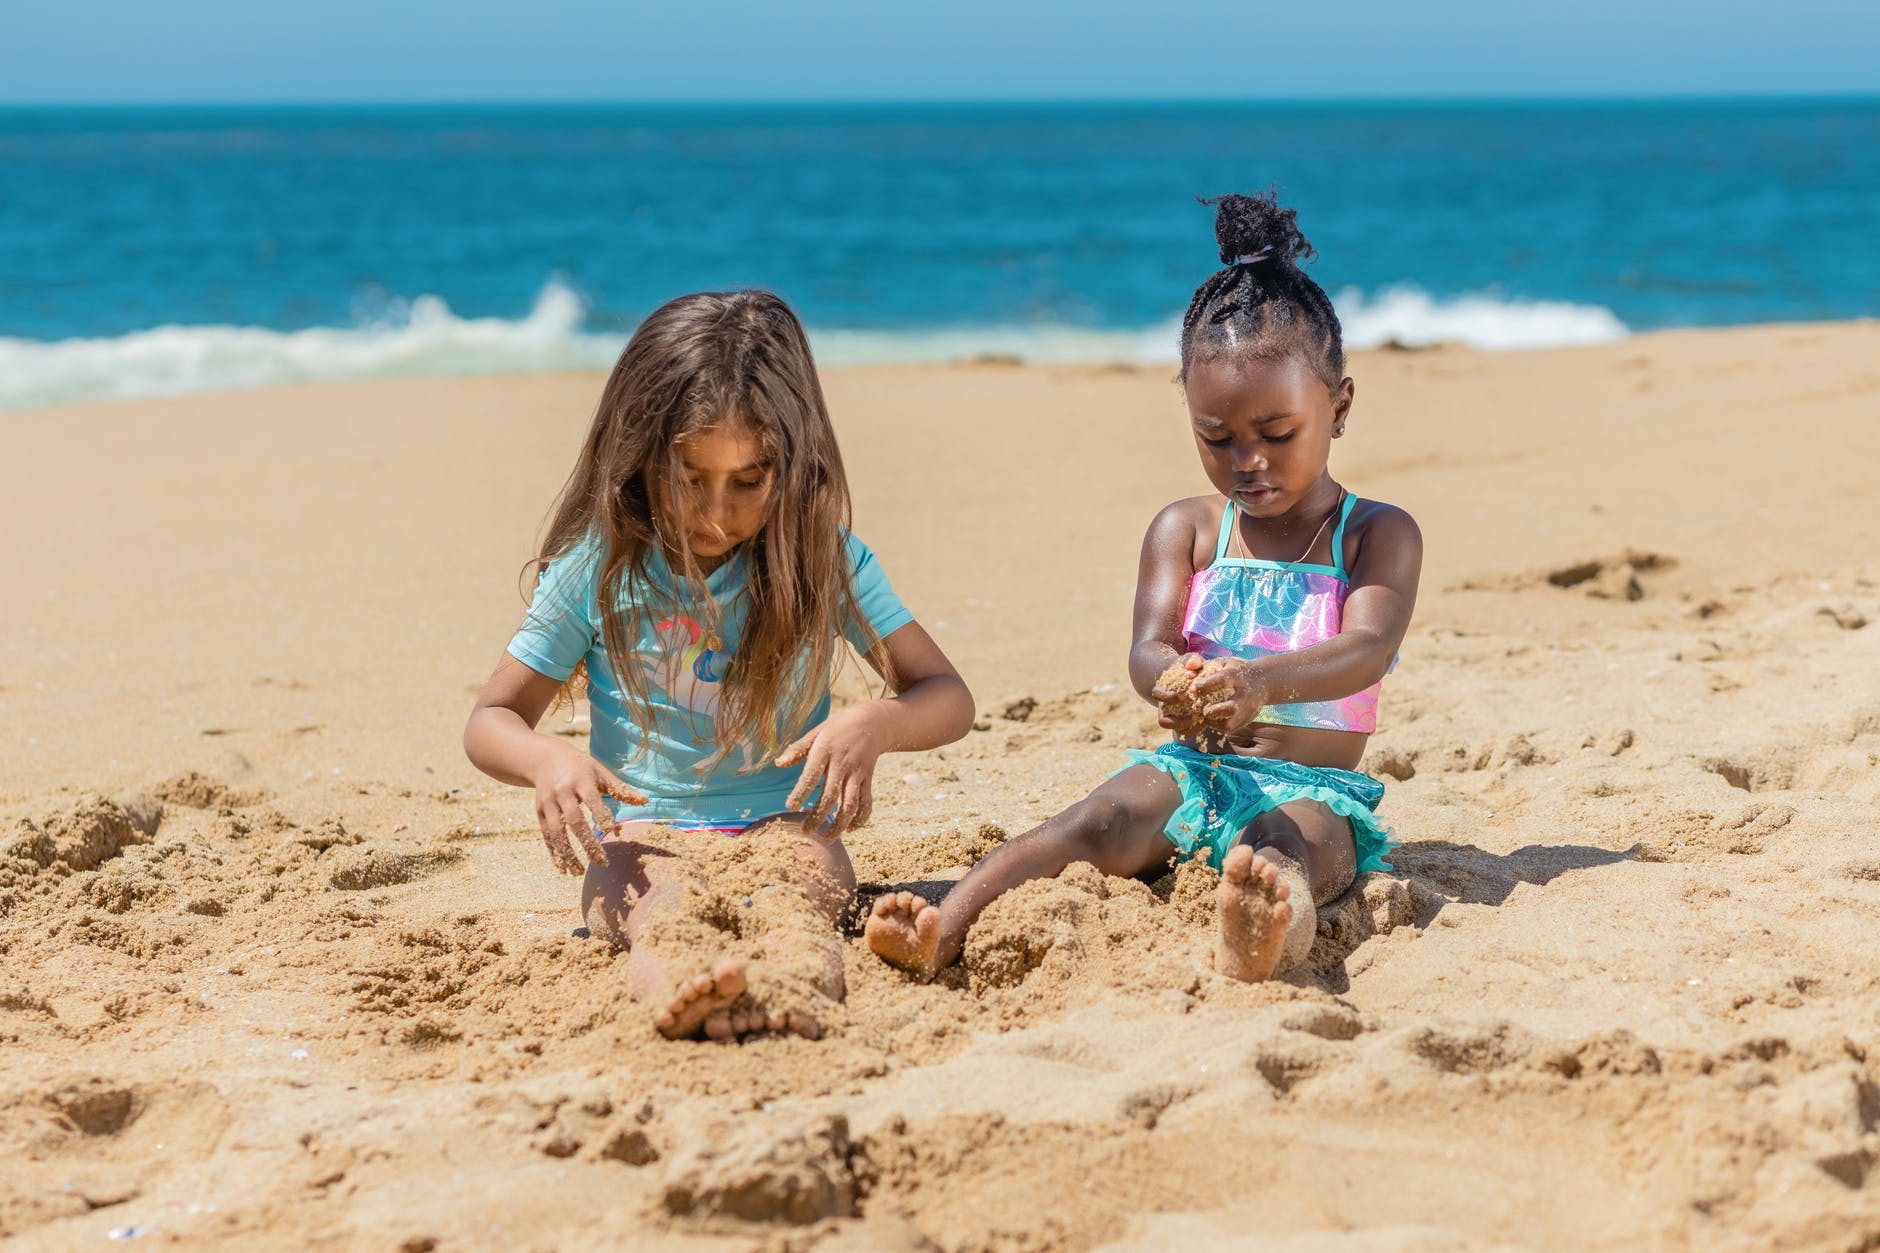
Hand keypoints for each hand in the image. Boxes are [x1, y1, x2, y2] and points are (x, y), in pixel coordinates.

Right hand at [531, 742, 646, 875]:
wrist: (544, 758)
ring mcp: (548, 803)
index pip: (592, 801)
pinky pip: (546, 836)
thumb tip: (645, 801)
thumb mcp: (600, 772)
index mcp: (581, 780)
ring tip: (578, 872)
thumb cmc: (580, 766)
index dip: (602, 816)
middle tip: (602, 862)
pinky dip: (554, 853)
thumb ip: (621, 789)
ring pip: (557, 832)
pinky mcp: (539, 812)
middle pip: (575, 821)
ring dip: (567, 854)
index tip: (613, 832)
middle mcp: (562, 792)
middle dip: (587, 843)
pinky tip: (563, 868)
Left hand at [777, 704, 886, 838]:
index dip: (801, 792)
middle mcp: (843, 765)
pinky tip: (850, 829)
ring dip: (840, 824)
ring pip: (851, 805)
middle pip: (831, 796)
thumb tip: (778, 764)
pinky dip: (860, 819)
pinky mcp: (868, 780)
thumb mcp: (817, 732)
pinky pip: (866, 803)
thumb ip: (797, 749)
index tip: (790, 806)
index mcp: (826, 751)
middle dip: (818, 816)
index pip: (811, 775)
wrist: (874, 722)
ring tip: (827, 839)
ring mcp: (858, 774)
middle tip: (805, 831)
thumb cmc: (839, 727)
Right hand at [1150, 652, 1207, 734]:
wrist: (1188, 678)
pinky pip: (1186, 732)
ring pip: (1175, 730)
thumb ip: (1191, 660)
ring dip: (1188, 728)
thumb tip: (1193, 664)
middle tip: (1196, 716)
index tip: (1183, 696)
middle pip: (1163, 721)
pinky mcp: (1183, 723)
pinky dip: (1195, 729)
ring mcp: (1173, 717)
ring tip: (1203, 721)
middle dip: (1178, 721)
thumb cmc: (1187, 668)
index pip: (1157, 695)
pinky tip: (1207, 722)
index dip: (1168, 697)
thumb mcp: (1189, 661)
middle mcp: (1164, 707)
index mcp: (1161, 690)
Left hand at [1191, 657, 1269, 736]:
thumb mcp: (1222, 663)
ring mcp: (1248, 708)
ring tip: (1206, 715)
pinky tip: (1213, 719)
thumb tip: (1186, 674)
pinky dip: (1218, 726)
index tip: (1193, 689)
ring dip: (1214, 723)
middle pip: (1231, 708)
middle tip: (1203, 709)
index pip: (1222, 680)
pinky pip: (1231, 728)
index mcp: (1236, 675)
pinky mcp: (1247, 719)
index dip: (1206, 685)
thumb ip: (1203, 667)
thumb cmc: (1235, 670)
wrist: (1263, 680)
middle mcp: (1244, 693)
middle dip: (1213, 711)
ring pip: (1230, 723)